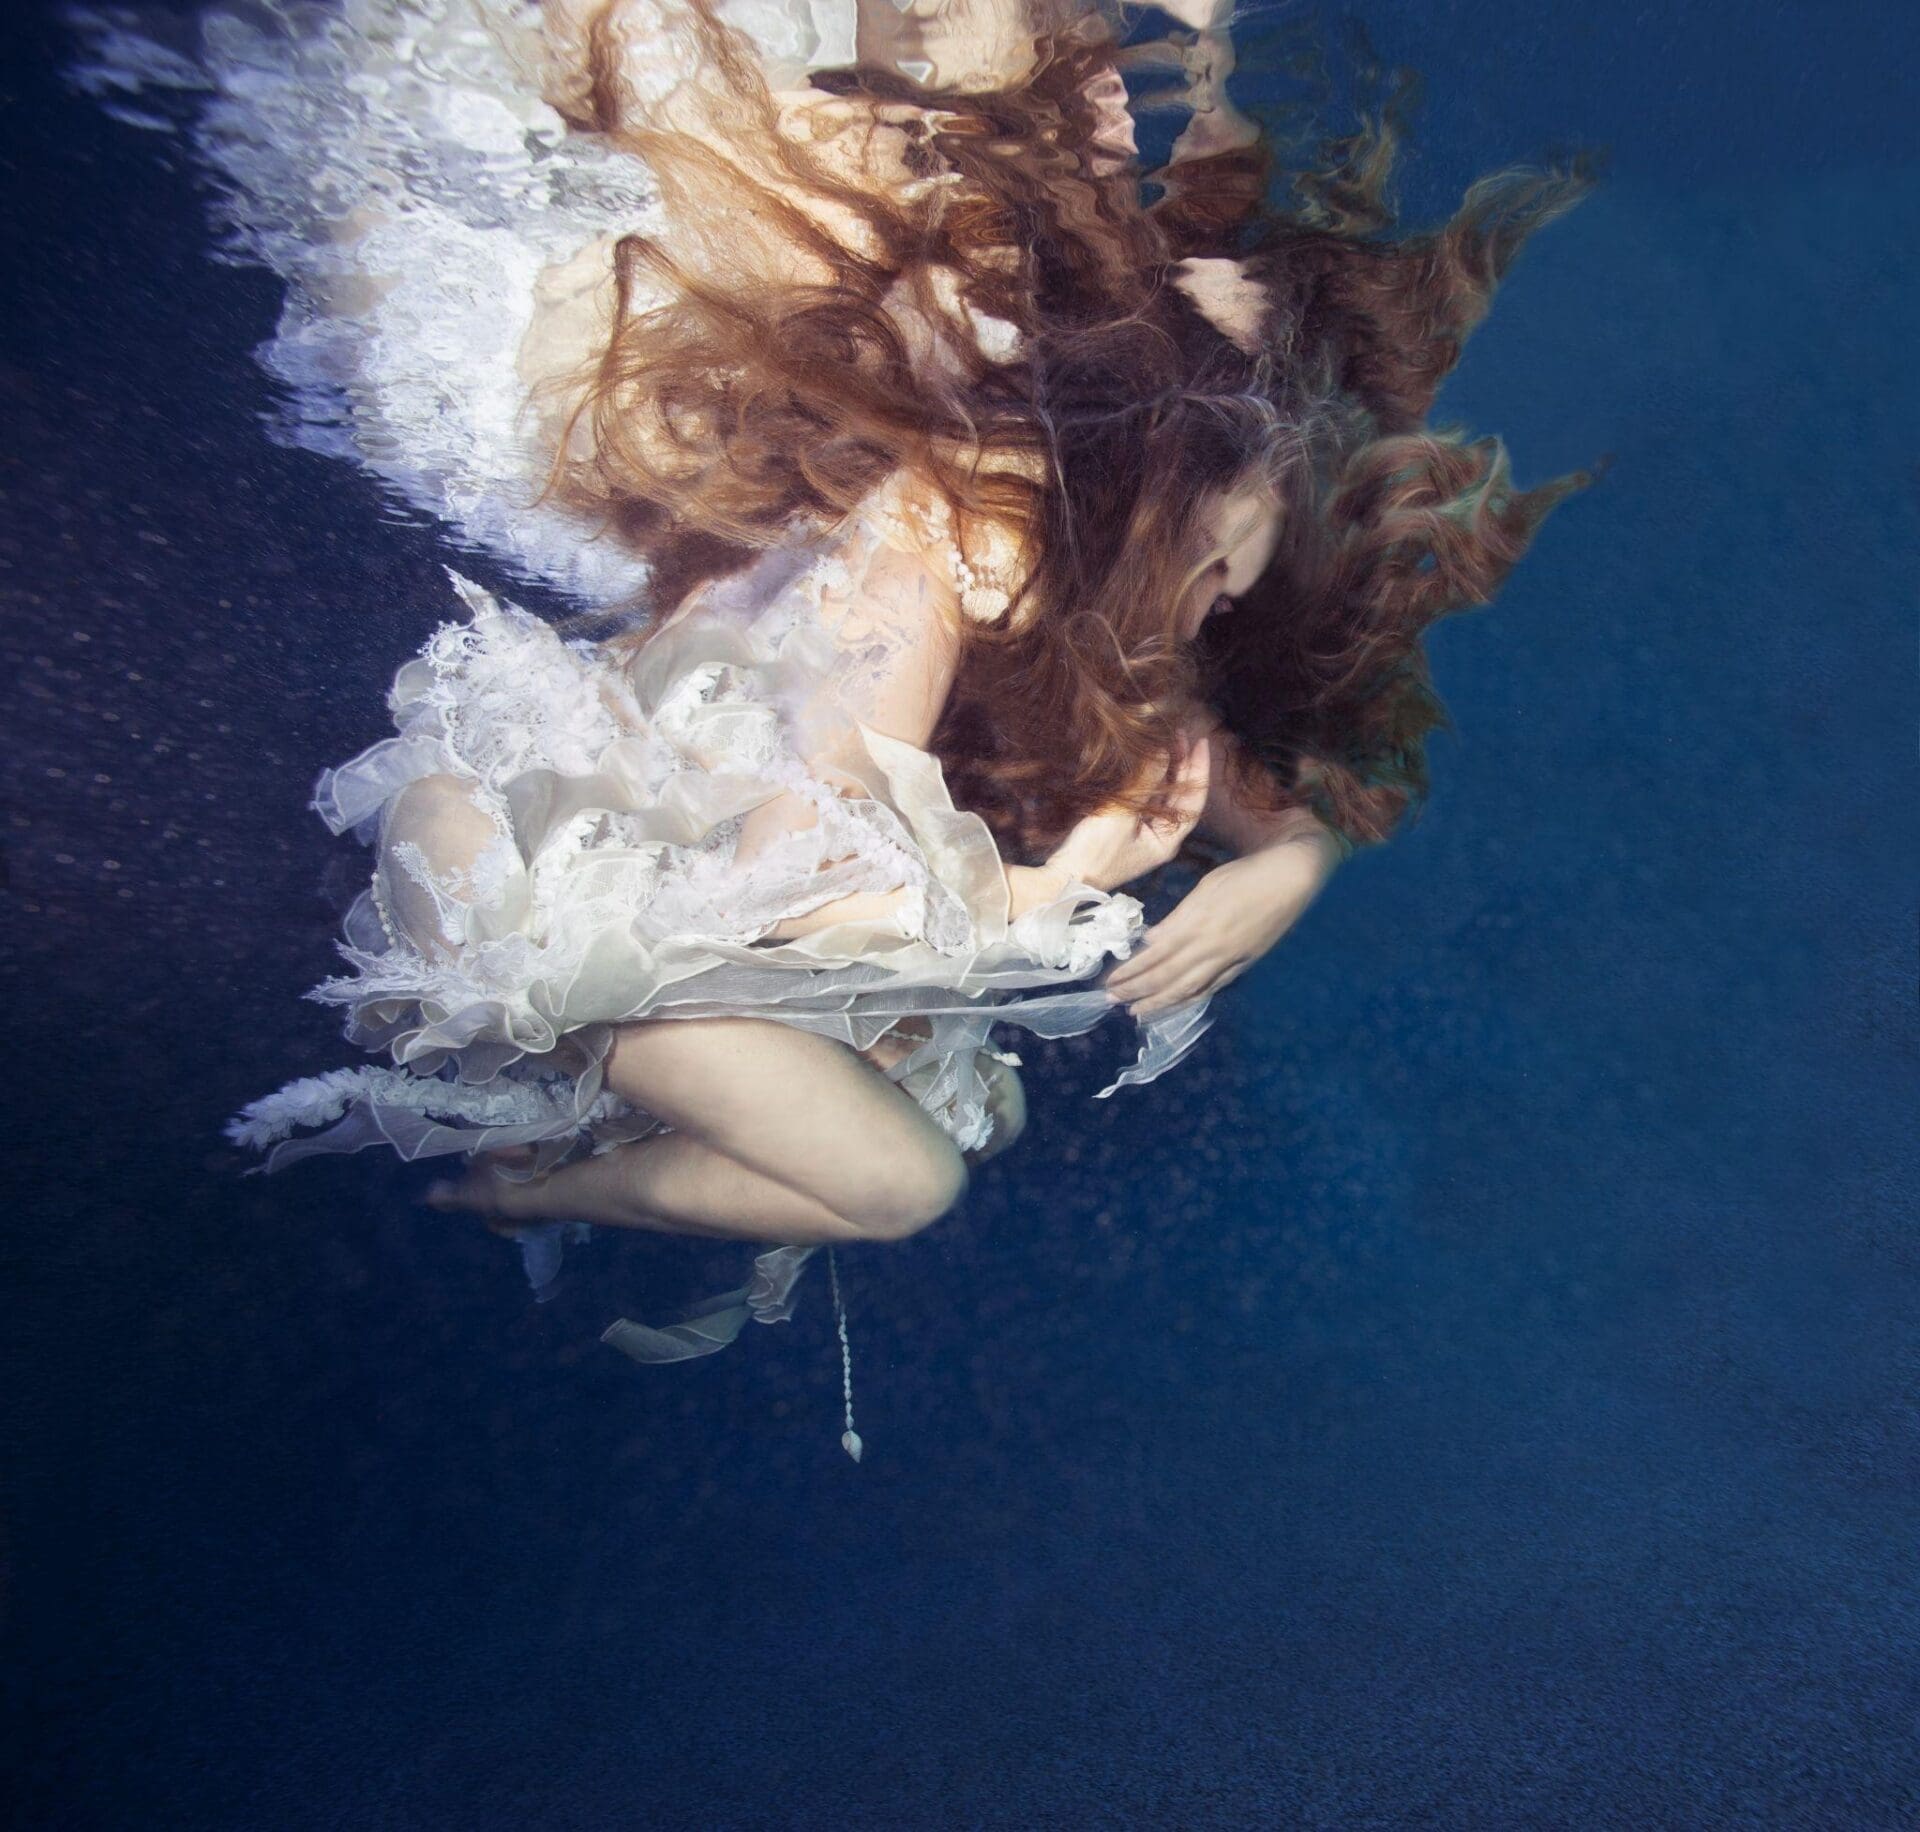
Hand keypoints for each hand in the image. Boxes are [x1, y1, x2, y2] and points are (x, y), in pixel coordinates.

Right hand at [1043, 729, 1212, 892]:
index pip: (1195, 802)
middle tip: (1180, 735)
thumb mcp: (1122, 813)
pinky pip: (1145, 801)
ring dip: (1166, 771)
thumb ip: (1145, 781)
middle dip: (1182, 766)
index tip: (1200, 742)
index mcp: (1167, 842)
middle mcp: (1160, 839)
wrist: (1065, 878)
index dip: (1200, 770)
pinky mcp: (1126, 831)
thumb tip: (1162, 751)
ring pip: (1163, 798)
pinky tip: (1145, 763)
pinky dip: (1148, 781)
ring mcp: (1143, 836)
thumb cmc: (1094, 852)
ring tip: (1165, 743)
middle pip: (1180, 798)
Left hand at [1103, 828, 1338, 1015]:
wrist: (1293, 880)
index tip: (1109, 981)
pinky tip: (1178, 1004)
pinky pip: (1213, 987)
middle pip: (1167, 977)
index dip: (1131, 972)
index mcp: (1197, 925)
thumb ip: (1177, 919)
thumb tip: (1150, 941)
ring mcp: (1229, 959)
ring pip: (1189, 989)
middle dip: (1137, 991)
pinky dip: (1191, 999)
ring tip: (1137, 1013)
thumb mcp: (1206, 888)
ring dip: (1160, 1003)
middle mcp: (1211, 948)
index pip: (1155, 956)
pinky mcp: (1244, 964)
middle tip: (1112, 1001)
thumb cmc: (1247, 876)